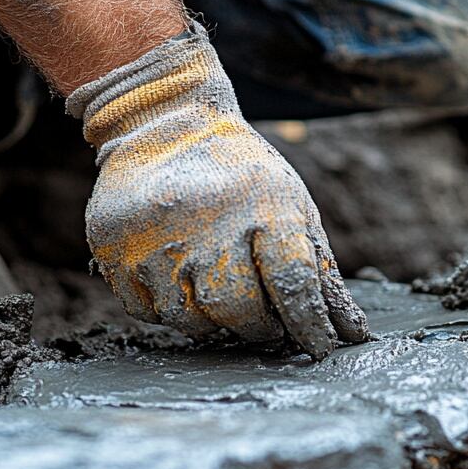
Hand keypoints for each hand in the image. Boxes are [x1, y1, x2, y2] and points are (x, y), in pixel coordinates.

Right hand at [68, 24, 368, 357]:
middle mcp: (208, 223)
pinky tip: (176, 276)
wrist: (164, 121)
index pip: (294, 283)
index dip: (310, 324)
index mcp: (263, 207)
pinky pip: (148, 312)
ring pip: (190, 320)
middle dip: (258, 327)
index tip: (318, 346)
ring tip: (217, 289)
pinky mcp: (114, 250)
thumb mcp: (292, 206)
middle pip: (240, 310)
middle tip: (263, 320)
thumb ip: (320, 271)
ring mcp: (155, 239)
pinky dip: (168, 307)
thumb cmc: (241, 176)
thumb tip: (352, 334)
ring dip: (211, 320)